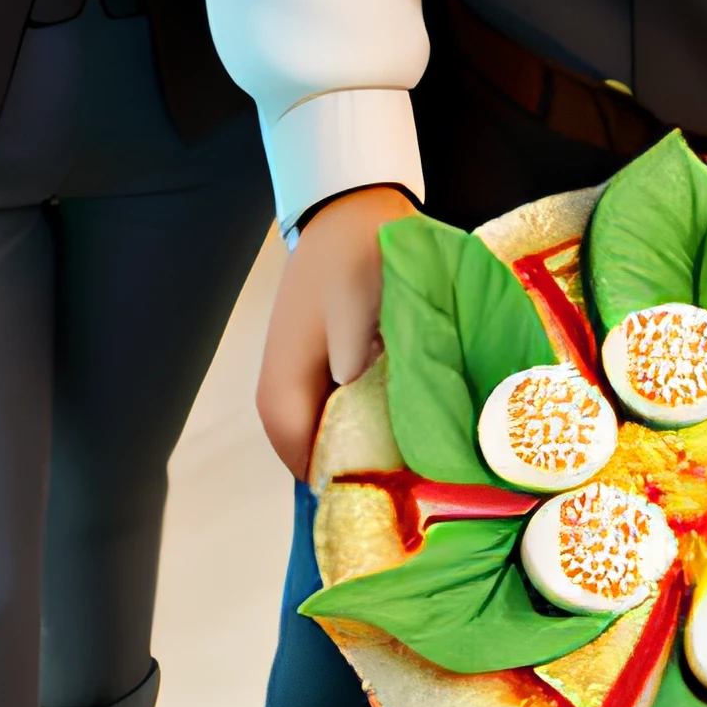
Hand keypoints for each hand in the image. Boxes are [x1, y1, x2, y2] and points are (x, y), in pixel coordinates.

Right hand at [256, 183, 415, 478]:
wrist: (349, 212)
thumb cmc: (355, 259)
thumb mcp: (361, 313)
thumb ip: (359, 374)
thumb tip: (376, 432)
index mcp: (282, 394)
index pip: (313, 473)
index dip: (359, 488)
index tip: (412, 494)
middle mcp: (279, 399)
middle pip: (321, 461)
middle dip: (370, 472)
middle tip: (427, 475)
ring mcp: (294, 385)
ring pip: (331, 439)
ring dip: (372, 447)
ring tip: (425, 450)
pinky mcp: (313, 372)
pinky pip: (338, 416)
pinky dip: (370, 423)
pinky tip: (409, 417)